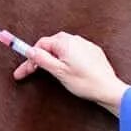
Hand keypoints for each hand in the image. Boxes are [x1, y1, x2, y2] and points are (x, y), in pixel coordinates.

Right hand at [3, 31, 129, 114]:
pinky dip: (66, 57)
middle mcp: (76, 40)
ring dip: (53, 56)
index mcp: (66, 43)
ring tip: (49, 69)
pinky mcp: (93, 51)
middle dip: (40, 55)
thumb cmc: (85, 83)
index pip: (41, 44)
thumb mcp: (59, 72)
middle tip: (32, 70)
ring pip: (63, 46)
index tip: (22, 70)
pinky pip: (74, 50)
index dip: (30, 57)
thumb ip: (42, 59)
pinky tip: (66, 67)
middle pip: (51, 43)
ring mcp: (85, 45)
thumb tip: (30, 51)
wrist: (108, 89)